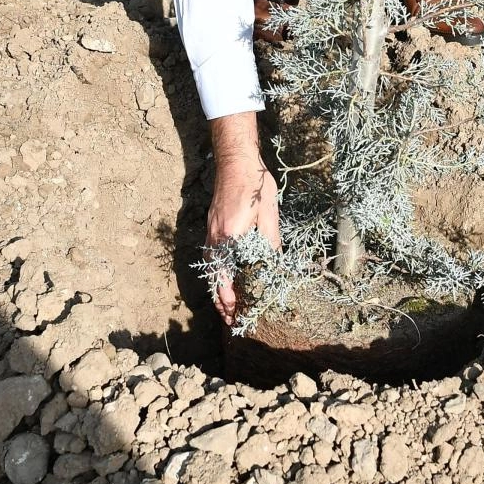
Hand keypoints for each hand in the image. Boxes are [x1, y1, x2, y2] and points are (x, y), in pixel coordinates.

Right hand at [205, 151, 279, 323]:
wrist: (235, 161)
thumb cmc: (255, 185)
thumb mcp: (269, 216)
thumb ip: (269, 245)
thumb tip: (273, 270)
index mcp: (230, 240)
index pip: (228, 282)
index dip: (235, 303)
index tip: (242, 317)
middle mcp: (215, 241)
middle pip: (214, 282)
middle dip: (223, 305)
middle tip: (234, 322)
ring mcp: (210, 234)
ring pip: (211, 272)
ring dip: (219, 293)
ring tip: (229, 309)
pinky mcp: (212, 229)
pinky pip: (212, 261)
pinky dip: (217, 277)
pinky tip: (226, 281)